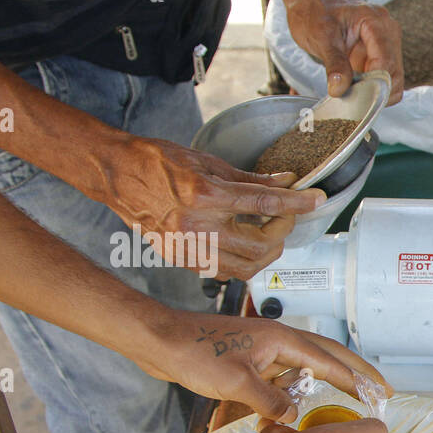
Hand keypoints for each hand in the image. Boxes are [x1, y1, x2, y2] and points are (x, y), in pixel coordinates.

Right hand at [102, 137, 326, 279]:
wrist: (116, 174)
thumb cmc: (157, 161)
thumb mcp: (207, 161)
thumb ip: (249, 178)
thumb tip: (285, 182)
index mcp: (205, 195)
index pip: (265, 202)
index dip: (296, 203)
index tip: (315, 200)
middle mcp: (197, 226)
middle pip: (261, 245)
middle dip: (282, 232)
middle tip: (285, 217)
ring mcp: (189, 248)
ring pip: (247, 267)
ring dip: (266, 253)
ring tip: (269, 234)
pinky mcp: (182, 260)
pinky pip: (224, 271)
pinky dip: (242, 261)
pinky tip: (244, 245)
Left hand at [138, 310, 390, 421]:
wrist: (159, 340)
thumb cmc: (195, 354)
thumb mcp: (237, 384)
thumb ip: (271, 401)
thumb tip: (295, 417)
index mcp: (283, 340)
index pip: (332, 361)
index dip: (359, 379)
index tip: (381, 393)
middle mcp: (280, 341)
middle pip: (330, 356)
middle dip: (357, 373)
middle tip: (382, 390)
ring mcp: (266, 349)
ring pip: (306, 368)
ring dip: (324, 384)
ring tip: (346, 404)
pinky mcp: (251, 360)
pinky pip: (283, 377)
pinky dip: (293, 392)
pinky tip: (293, 410)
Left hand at [285, 0, 403, 101]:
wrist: (310, 7)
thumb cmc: (314, 14)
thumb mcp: (320, 38)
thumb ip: (334, 63)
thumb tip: (340, 88)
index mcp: (376, 21)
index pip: (386, 61)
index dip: (373, 83)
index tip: (355, 95)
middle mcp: (387, 31)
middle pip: (394, 74)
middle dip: (375, 91)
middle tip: (352, 96)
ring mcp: (386, 44)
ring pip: (393, 81)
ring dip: (375, 92)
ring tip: (352, 91)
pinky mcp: (381, 56)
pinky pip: (385, 81)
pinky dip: (373, 91)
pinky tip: (356, 88)